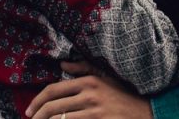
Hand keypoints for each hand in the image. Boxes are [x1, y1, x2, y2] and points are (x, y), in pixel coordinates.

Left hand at [25, 61, 150, 118]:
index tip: (29, 110)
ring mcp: (96, 113)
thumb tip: (61, 65)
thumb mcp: (105, 77)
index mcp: (88, 82)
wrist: (148, 112)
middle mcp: (90, 96)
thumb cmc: (124, 95)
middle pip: (53, 108)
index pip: (53, 90)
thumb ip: (82, 69)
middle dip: (38, 116)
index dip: (37, 101)